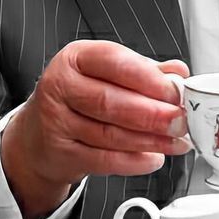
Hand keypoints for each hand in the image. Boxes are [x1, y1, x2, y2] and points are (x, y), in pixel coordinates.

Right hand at [1, 39, 190, 218]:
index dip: (148, 77)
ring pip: (110, 134)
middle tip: (180, 119)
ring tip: (175, 140)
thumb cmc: (79, 94)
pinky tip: (153, 157)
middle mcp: (60, 85)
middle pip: (111, 101)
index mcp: (75, 57)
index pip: (114, 61)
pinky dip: (134, 161)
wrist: (39, 131)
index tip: (175, 89)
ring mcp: (57, 121)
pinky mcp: (61, 153)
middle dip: (152, 113)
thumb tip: (178, 71)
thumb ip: (144, 70)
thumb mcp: (105, 72)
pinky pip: (103, 160)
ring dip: (149, 140)